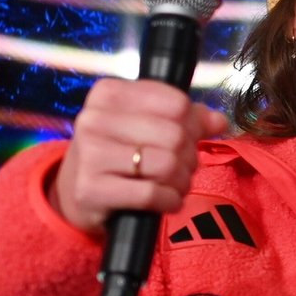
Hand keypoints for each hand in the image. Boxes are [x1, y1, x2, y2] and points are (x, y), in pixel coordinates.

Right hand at [50, 77, 231, 234]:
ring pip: (166, 165)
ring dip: (181, 181)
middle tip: (182, 168)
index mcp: (109, 93)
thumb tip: (220, 121)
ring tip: (173, 185)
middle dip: (189, 157)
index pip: (176, 103)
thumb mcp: (146, 126)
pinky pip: (152, 194)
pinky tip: (165, 201)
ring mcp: (90, 154)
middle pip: (175, 135)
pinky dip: (169, 201)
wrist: (76, 192)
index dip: (194, 125)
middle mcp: (94, 119)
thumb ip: (186, 119)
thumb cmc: (119, 154)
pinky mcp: (90, 189)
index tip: (187, 139)